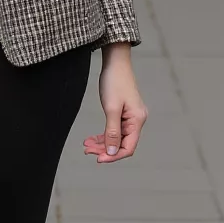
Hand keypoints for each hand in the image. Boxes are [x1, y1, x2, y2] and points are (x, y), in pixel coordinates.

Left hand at [83, 42, 146, 163]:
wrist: (115, 63)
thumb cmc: (114, 82)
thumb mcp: (112, 108)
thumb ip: (112, 132)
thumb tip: (112, 152)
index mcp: (137, 120)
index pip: (128, 147)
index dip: (113, 156)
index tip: (98, 159)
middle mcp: (136, 121)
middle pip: (121, 144)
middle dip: (104, 150)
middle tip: (87, 150)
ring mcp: (130, 117)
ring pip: (116, 138)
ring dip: (102, 144)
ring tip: (86, 145)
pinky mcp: (123, 114)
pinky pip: (114, 130)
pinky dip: (103, 136)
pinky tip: (92, 139)